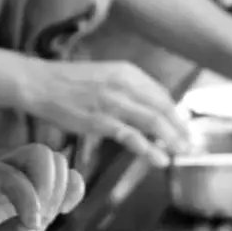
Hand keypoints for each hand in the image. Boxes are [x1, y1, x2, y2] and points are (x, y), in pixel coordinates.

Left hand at [0, 145, 83, 230]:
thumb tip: (31, 228)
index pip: (13, 176)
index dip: (28, 202)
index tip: (30, 230)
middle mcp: (1, 164)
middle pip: (40, 155)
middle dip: (47, 189)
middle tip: (40, 221)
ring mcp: (23, 170)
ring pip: (56, 162)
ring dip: (59, 192)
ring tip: (45, 219)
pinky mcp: (40, 183)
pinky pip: (68, 174)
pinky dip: (73, 190)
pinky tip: (63, 211)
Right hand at [24, 58, 190, 165]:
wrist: (40, 82)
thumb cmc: (70, 81)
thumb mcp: (105, 75)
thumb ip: (128, 89)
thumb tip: (150, 109)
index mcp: (126, 71)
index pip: (162, 95)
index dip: (176, 114)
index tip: (185, 129)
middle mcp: (123, 83)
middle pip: (163, 108)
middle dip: (181, 129)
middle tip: (192, 146)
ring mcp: (112, 102)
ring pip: (153, 122)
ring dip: (172, 140)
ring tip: (183, 154)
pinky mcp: (99, 120)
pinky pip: (131, 137)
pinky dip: (149, 149)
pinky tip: (160, 160)